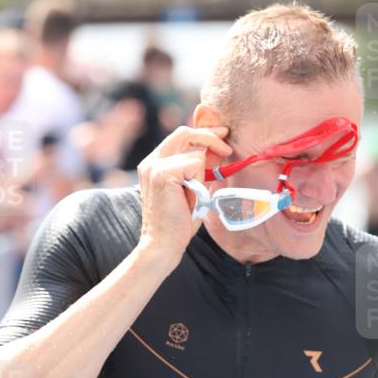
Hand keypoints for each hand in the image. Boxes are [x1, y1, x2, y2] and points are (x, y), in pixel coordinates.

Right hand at [136, 124, 231, 267]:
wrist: (163, 245)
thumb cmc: (178, 223)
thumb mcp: (192, 190)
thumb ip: (199, 170)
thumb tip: (218, 151)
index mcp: (154, 164)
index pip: (180, 137)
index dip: (203, 134)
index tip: (222, 136)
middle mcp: (151, 161)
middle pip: (185, 133)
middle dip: (210, 136)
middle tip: (227, 148)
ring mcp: (154, 166)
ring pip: (195, 152)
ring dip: (203, 175)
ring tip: (194, 198)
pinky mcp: (162, 173)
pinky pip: (195, 165)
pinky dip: (199, 182)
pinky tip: (190, 199)